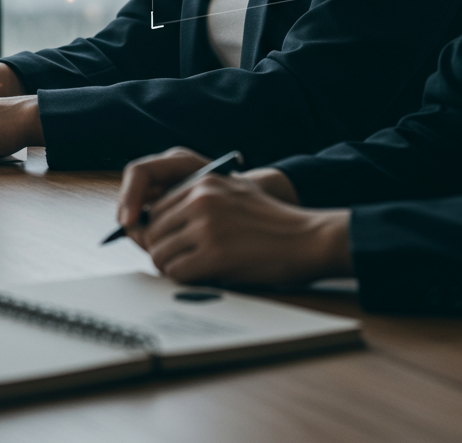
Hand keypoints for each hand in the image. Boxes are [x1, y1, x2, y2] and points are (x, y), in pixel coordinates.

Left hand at [120, 151, 350, 284]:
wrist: (308, 238)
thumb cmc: (272, 223)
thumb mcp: (232, 195)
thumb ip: (197, 203)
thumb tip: (152, 226)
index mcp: (203, 182)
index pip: (156, 208)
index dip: (159, 231)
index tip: (169, 245)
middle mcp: (200, 199)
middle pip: (153, 231)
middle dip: (162, 250)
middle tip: (179, 263)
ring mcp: (206, 226)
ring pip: (160, 253)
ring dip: (171, 267)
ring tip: (191, 271)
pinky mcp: (214, 254)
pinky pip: (176, 272)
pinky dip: (182, 280)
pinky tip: (200, 278)